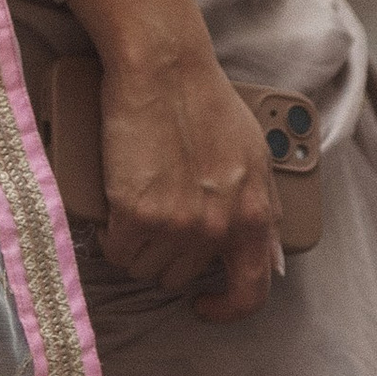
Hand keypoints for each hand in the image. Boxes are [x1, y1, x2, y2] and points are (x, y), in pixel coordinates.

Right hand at [97, 40, 282, 319]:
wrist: (165, 68)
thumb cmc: (206, 101)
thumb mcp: (254, 156)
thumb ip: (259, 205)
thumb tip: (264, 253)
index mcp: (254, 214)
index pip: (251, 291)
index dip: (227, 307)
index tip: (206, 303)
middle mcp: (218, 226)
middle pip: (182, 277)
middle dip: (168, 257)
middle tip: (158, 225)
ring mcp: (176, 224)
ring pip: (146, 268)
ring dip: (138, 248)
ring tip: (136, 214)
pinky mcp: (136, 214)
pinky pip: (117, 250)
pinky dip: (112, 237)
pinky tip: (115, 213)